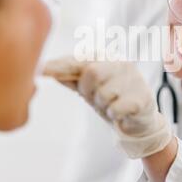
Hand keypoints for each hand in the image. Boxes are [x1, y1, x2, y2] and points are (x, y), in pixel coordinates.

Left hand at [43, 57, 172, 158]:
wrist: (141, 121)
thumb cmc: (113, 100)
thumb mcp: (91, 89)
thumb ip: (72, 79)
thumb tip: (47, 70)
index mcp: (108, 59)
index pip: (81, 59)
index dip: (61, 66)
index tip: (40, 70)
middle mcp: (122, 65)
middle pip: (92, 72)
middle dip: (89, 90)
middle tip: (96, 97)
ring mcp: (133, 80)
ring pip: (103, 93)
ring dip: (102, 105)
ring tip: (111, 105)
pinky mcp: (141, 99)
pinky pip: (115, 108)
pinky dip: (113, 114)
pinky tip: (121, 113)